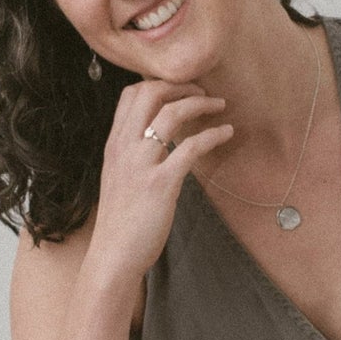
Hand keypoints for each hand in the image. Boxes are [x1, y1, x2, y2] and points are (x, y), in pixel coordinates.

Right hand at [91, 78, 233, 278]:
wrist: (113, 256)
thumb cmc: (121, 221)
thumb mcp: (119, 178)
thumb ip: (133, 155)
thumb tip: (155, 139)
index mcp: (114, 144)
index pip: (130, 94)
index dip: (159, 83)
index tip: (181, 89)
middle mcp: (124, 147)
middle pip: (150, 92)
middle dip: (181, 85)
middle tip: (203, 91)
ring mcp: (141, 164)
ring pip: (171, 114)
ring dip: (201, 103)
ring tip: (220, 106)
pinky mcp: (161, 184)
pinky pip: (191, 147)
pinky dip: (213, 135)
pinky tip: (226, 134)